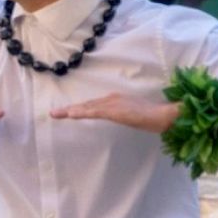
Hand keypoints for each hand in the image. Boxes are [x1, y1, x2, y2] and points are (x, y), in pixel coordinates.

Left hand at [49, 94, 179, 132]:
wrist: (163, 116)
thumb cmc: (153, 116)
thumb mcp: (133, 115)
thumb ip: (124, 116)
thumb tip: (121, 118)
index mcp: (115, 101)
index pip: (93, 105)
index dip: (79, 108)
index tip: (65, 112)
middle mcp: (112, 99)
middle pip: (87, 105)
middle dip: (69, 109)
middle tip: (53, 113)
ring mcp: (113, 104)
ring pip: (88, 107)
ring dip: (71, 111)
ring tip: (56, 114)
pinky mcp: (116, 111)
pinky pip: (95, 112)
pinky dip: (83, 112)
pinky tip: (71, 114)